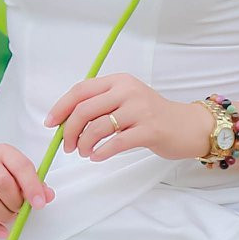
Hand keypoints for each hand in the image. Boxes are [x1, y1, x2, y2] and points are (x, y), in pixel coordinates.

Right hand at [0, 143, 53, 238]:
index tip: (39, 203)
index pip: (20, 166)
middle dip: (15, 202)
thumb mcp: (18, 172)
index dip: (32, 186)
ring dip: (4, 214)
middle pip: (1, 183)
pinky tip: (1, 231)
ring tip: (10, 216)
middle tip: (20, 210)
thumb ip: (35, 184)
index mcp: (3, 152)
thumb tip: (47, 196)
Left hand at [44, 73, 209, 161]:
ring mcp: (140, 109)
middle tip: (68, 146)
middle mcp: (128, 91)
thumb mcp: (126, 100)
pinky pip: (116, 143)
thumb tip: (65, 121)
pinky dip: (101, 152)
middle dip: (69, 131)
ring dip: (84, 144)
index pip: (80, 90)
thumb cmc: (151, 116)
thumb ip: (100, 105)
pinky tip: (97, 157)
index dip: (61, 107)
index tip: (51, 124)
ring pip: (97, 128)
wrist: (187, 126)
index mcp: (118, 81)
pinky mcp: (150, 130)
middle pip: (84, 110)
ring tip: (85, 152)